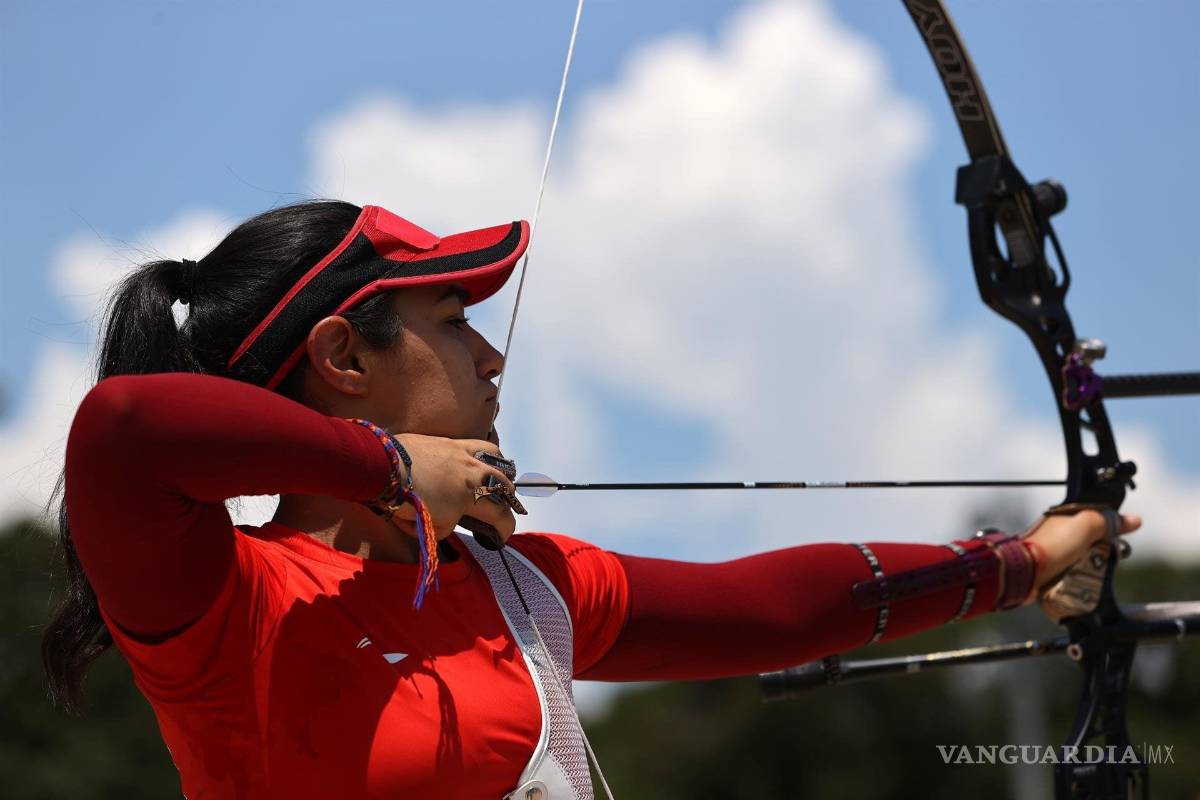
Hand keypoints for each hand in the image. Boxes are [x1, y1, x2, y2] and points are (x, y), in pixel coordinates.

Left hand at [381, 434, 517, 544]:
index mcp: (471, 495)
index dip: (505, 529)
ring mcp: (460, 450)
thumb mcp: (427, 525)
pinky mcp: (445, 440)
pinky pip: (470, 445)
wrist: (383, 466)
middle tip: (499, 508)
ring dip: (499, 467)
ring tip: (494, 474)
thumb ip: (444, 526)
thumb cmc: (404, 500)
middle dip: (506, 499)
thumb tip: (447, 519)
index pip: (500, 514)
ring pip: (493, 454)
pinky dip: (475, 454)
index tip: (501, 536)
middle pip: (503, 483)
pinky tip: (467, 460)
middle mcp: (473, 470)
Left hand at [1018, 508, 1141, 606]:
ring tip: (1101, 569)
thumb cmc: (1054, 545)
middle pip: (1093, 538)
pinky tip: (1090, 578)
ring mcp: (1056, 550)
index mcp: (1065, 516)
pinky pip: (1075, 570)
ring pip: (1085, 556)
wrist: (1025, 572)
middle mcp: (1060, 531)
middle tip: (1113, 556)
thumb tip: (1135, 520)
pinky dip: (1083, 574)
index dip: (1112, 524)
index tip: (1124, 535)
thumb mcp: (1086, 526)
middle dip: (1105, 547)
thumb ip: (1108, 521)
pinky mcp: (1053, 568)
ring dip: (1094, 563)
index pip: (1096, 516)